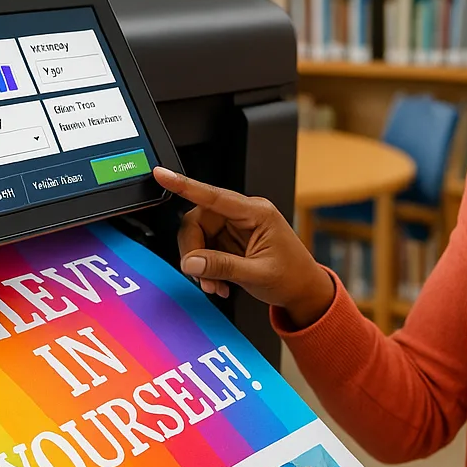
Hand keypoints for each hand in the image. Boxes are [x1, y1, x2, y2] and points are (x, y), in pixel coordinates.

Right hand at [154, 167, 334, 328]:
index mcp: (256, 212)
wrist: (304, 292)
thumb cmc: (292, 278)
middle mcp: (244, 215)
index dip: (184, 184)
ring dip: (200, 264)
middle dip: (193, 251)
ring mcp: (236, 228)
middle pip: (198, 221)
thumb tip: (190, 261)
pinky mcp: (230, 241)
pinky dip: (206, 269)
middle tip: (200, 276)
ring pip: (198, 237)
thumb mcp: (257, 274)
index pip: (213, 195)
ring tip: (214, 285)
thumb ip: (222, 266)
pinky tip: (218, 283)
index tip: (162, 174)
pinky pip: (205, 249)